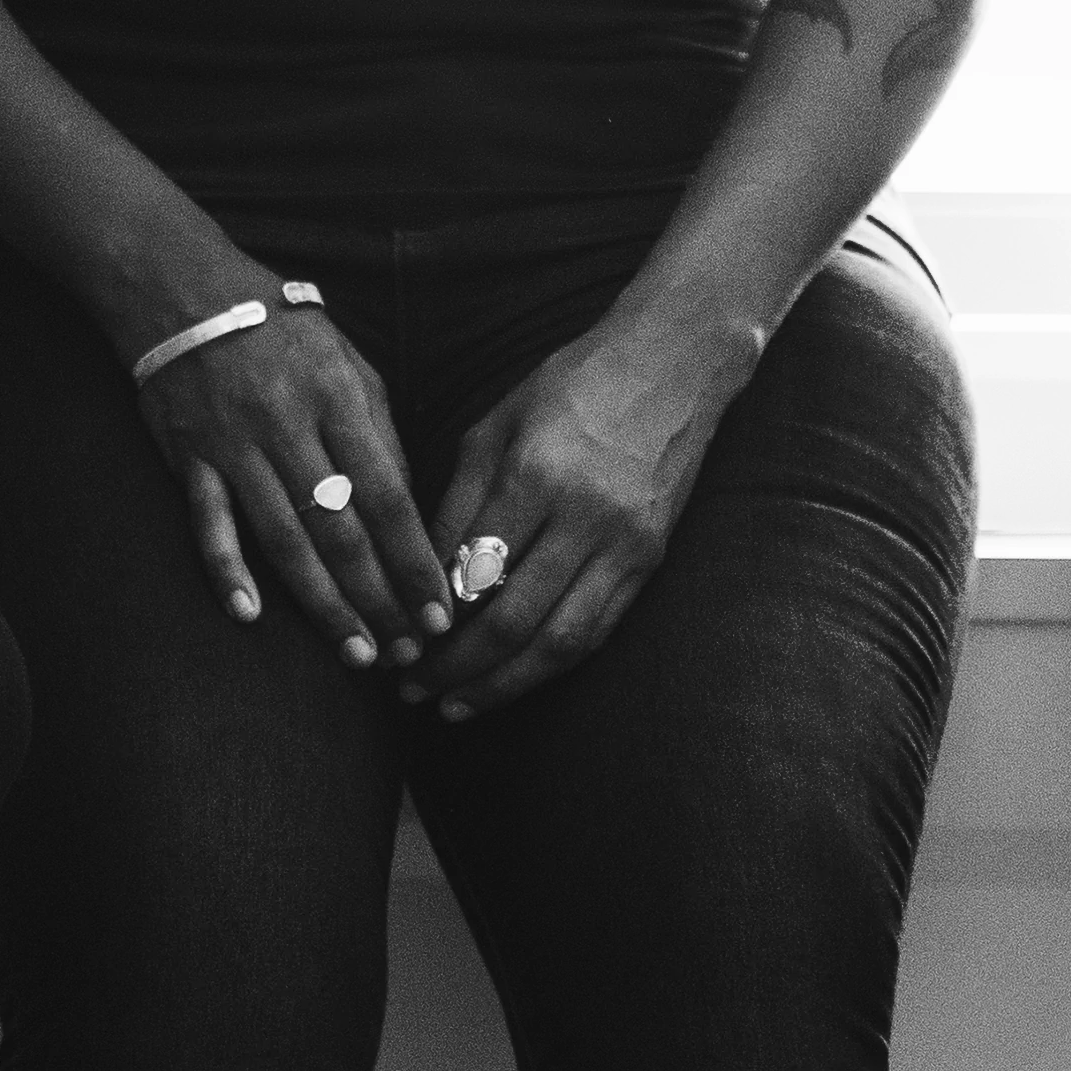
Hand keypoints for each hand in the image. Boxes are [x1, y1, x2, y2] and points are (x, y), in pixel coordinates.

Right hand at [137, 300, 447, 667]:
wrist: (183, 292)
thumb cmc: (282, 331)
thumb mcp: (350, 365)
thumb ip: (381, 435)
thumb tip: (409, 513)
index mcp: (338, 401)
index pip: (388, 497)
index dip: (415, 561)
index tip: (441, 612)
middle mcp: (288, 428)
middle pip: (341, 531)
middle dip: (379, 599)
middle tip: (407, 653)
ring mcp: (235, 448)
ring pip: (284, 539)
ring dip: (323, 604)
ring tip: (356, 653)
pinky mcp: (190, 460)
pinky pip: (210, 524)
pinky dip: (227, 571)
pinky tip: (250, 616)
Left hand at [412, 310, 741, 720]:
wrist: (673, 366)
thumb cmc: (572, 385)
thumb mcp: (496, 425)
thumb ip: (458, 503)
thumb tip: (425, 580)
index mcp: (536, 474)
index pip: (472, 571)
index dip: (430, 619)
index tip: (397, 645)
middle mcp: (585, 516)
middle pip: (512, 620)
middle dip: (457, 667)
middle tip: (414, 691)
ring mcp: (625, 544)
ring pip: (559, 642)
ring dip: (503, 684)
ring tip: (458, 705)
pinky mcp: (650, 559)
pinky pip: (597, 630)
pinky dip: (551, 665)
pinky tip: (514, 680)